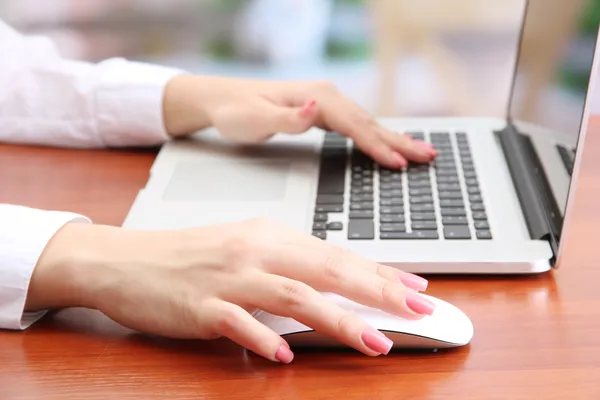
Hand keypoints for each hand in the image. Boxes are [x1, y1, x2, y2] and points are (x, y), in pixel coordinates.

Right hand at [27, 219, 434, 363]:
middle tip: (417, 309)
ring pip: (292, 296)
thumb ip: (287, 265)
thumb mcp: (244, 250)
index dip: (379, 272)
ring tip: (373, 341)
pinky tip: (285, 357)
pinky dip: (264, 340)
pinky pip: (237, 323)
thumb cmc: (188, 256)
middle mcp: (254, 251)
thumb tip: (332, 285)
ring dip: (336, 320)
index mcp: (268, 236)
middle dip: (376, 291)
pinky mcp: (199, 306)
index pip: (334, 254)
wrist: (125, 259)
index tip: (415, 287)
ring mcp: (227, 278)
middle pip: (324, 270)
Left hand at [163, 75, 436, 168]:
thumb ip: (288, 119)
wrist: (220, 99)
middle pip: (370, 122)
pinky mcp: (320, 111)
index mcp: (316, 98)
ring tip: (420, 151)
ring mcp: (324, 103)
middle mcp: (325, 97)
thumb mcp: (256, 119)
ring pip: (366, 123)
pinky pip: (356, 126)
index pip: (355, 126)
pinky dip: (375, 136)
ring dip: (394, 139)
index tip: (398, 164)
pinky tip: (386, 143)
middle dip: (399, 141)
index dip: (377, 146)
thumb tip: (317, 108)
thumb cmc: (236, 111)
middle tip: (429, 156)